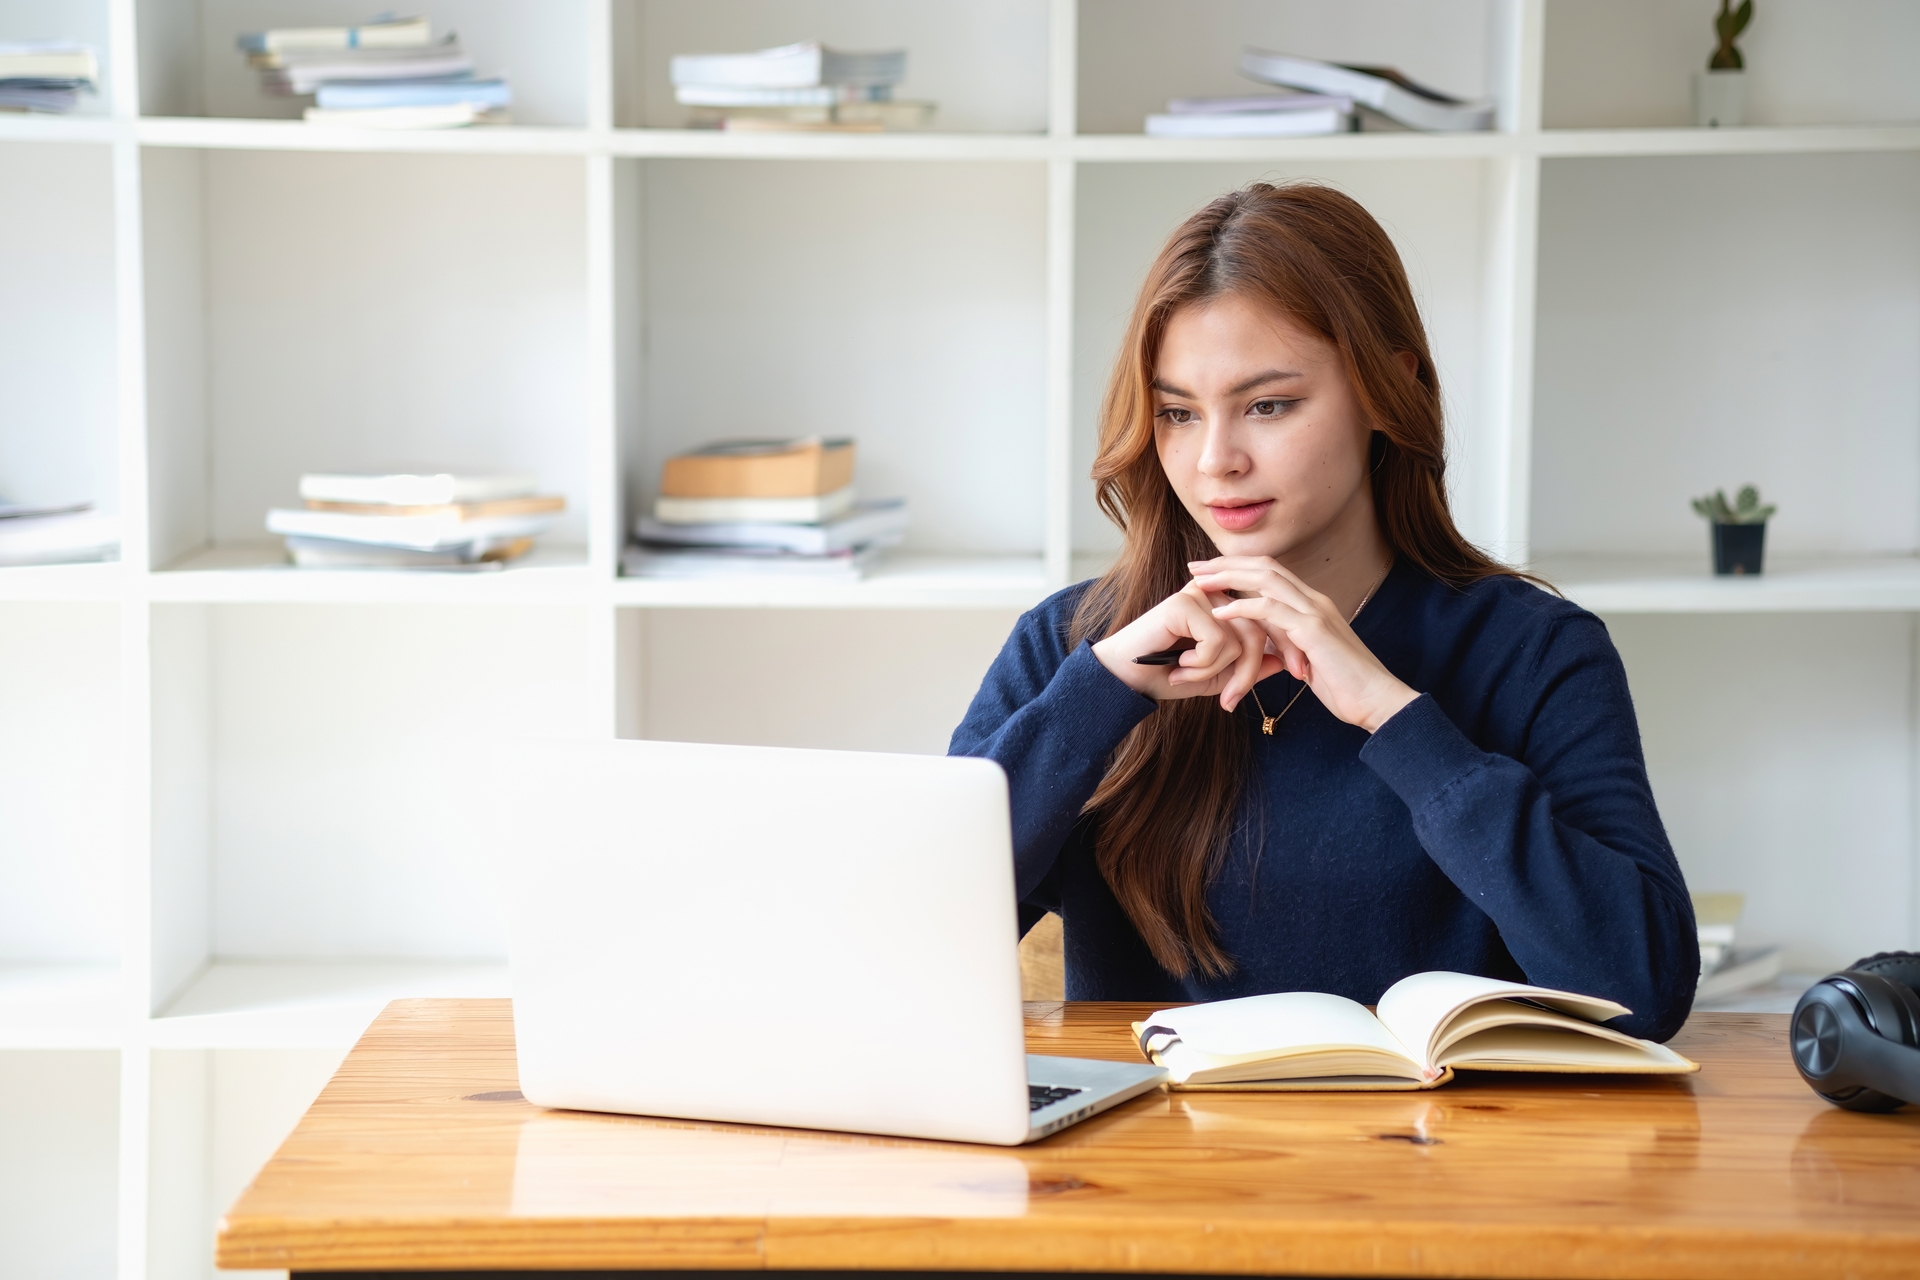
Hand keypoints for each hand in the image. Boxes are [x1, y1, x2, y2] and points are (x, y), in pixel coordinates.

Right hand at [1091, 580, 1281, 710]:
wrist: (1122, 679)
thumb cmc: (1163, 674)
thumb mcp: (1213, 676)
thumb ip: (1246, 668)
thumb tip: (1280, 660)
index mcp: (1224, 604)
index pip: (1267, 622)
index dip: (1282, 649)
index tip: (1291, 676)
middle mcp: (1215, 593)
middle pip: (1258, 631)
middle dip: (1249, 672)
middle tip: (1229, 701)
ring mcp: (1200, 594)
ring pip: (1241, 639)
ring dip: (1215, 671)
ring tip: (1186, 676)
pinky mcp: (1185, 602)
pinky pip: (1218, 641)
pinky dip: (1200, 664)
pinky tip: (1177, 665)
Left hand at [1188, 556, 1417, 732]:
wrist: (1377, 701)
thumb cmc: (1344, 686)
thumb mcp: (1306, 658)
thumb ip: (1286, 644)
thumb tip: (1261, 643)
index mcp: (1312, 605)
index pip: (1271, 573)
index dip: (1239, 568)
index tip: (1208, 572)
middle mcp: (1314, 601)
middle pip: (1265, 566)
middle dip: (1227, 564)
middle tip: (1195, 567)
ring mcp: (1315, 612)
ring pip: (1267, 579)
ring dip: (1229, 577)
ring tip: (1199, 582)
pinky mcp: (1314, 631)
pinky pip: (1272, 610)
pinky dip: (1243, 608)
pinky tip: (1220, 613)